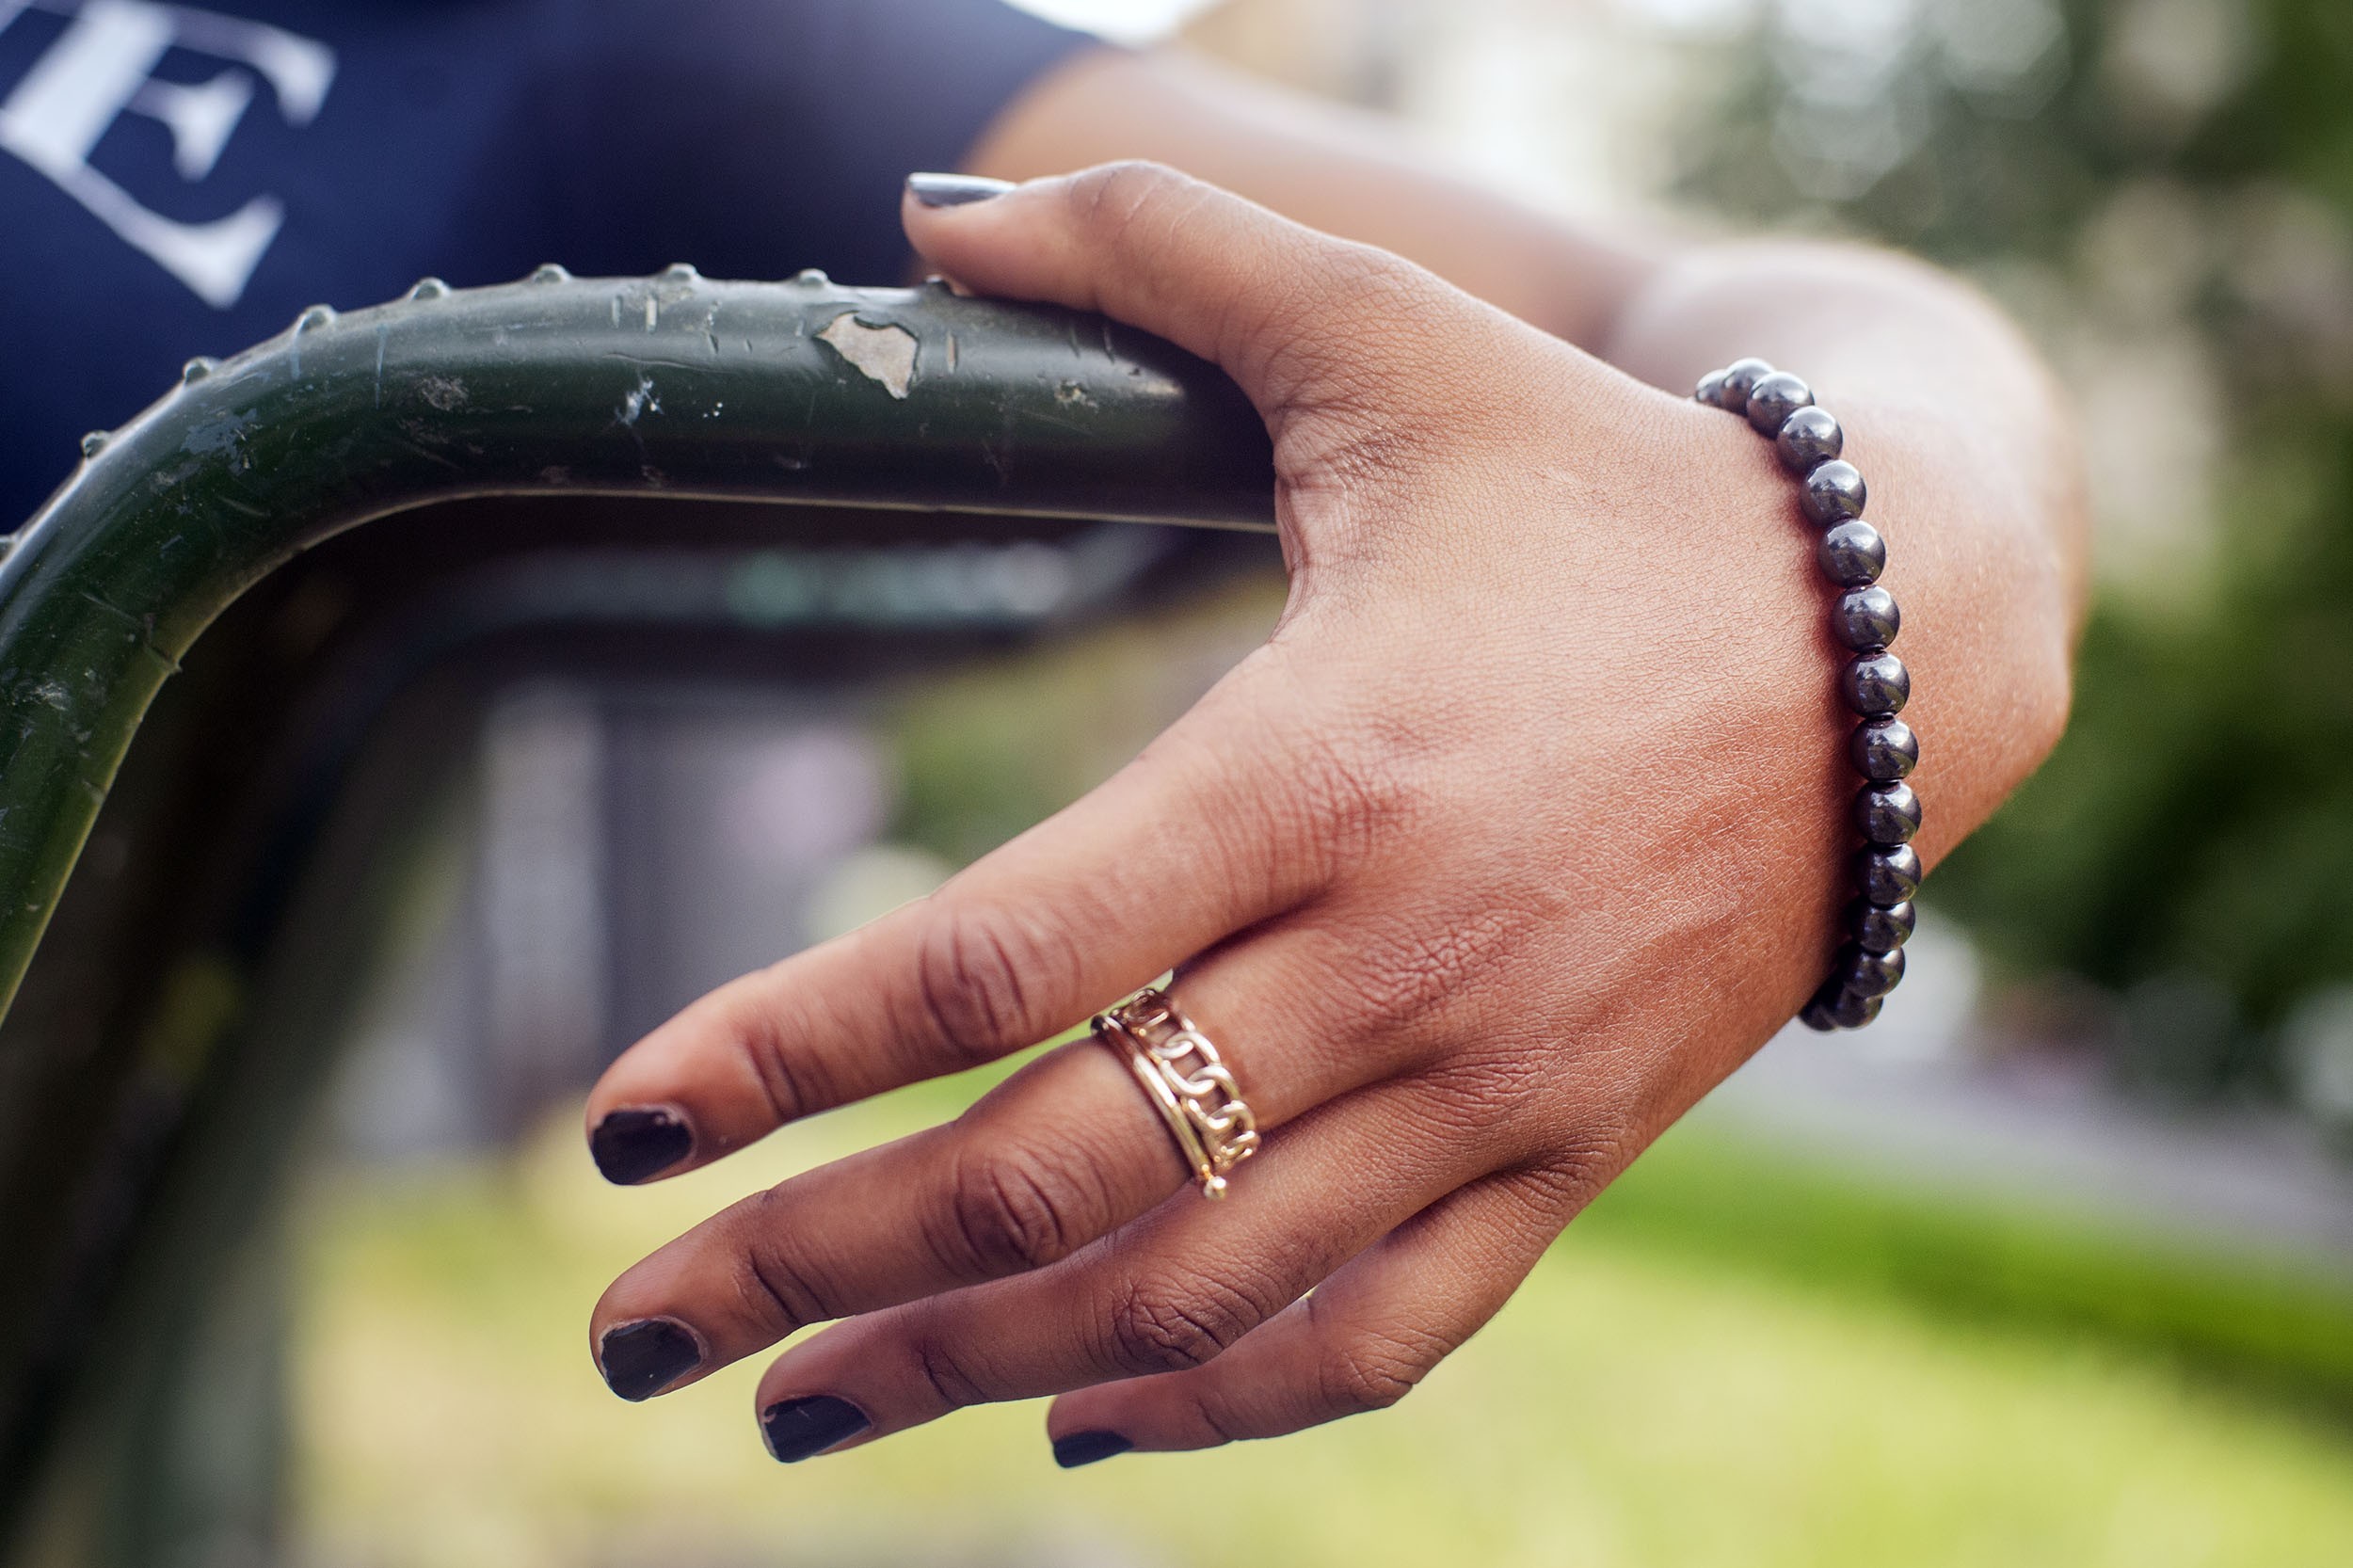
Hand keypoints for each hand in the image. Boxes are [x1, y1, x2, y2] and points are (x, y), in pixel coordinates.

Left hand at [580, 163, 2061, 1464]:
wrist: (1886, 647)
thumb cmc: (1599, 487)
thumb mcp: (1391, 344)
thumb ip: (1162, 250)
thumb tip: (927, 222)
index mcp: (1318, 768)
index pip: (995, 959)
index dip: (780, 1049)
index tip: (615, 1119)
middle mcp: (1396, 963)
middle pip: (1054, 1172)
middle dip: (811, 1265)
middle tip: (630, 1329)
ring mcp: (1488, 1089)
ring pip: (1191, 1294)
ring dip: (966, 1369)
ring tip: (793, 1409)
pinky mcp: (1564, 1160)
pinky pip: (1375, 1340)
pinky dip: (1214, 1406)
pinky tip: (1076, 1420)